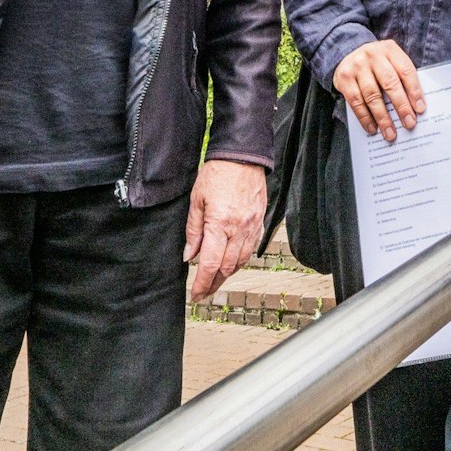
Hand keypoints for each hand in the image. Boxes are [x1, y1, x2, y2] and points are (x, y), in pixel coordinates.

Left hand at [184, 159, 266, 300]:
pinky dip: (241, 259)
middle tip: (203, 292)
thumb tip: (190, 255)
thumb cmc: (218, 173)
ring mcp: (253, 226)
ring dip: (228, 274)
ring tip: (216, 280)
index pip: (211, 264)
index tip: (195, 295)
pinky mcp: (260, 221)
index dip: (202, 284)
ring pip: (241, 261)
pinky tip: (232, 262)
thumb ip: (194, 230)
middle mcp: (239, 229)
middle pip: (227, 268)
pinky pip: (251, 248)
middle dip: (214, 283)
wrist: (243, 156)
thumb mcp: (196, 200)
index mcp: (220, 224)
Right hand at [332, 38, 425, 140]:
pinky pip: (356, 102)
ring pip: (372, 95)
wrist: (347, 52)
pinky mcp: (344, 79)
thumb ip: (401, 78)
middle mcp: (373, 55)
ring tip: (390, 133)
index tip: (420, 109)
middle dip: (401, 106)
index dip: (414, 91)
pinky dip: (365, 117)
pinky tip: (373, 128)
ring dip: (383, 117)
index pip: (406, 71)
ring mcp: (357, 67)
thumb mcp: (390, 61)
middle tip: (409, 123)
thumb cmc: (377, 63)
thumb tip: (414, 108)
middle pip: (390, 83)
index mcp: (390, 49)